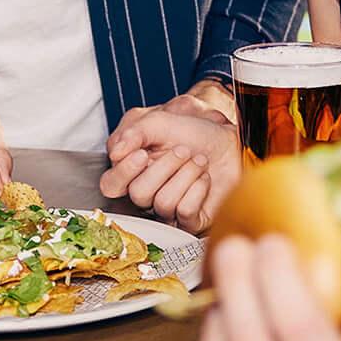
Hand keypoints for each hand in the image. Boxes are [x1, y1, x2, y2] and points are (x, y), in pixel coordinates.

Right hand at [101, 101, 238, 230]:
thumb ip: (133, 132)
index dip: (125, 171)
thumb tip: (115, 152)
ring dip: (186, 174)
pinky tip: (204, 179)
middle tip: (182, 150)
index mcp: (132, 171)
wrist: (229, 141)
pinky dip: (199, 189)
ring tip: (198, 161)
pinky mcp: (190, 219)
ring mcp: (168, 208)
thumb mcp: (159, 121)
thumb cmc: (195, 132)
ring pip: (163, 202)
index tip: (143, 153)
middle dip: (164, 167)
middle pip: (138, 194)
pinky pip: (185, 211)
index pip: (111, 185)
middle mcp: (147, 192)